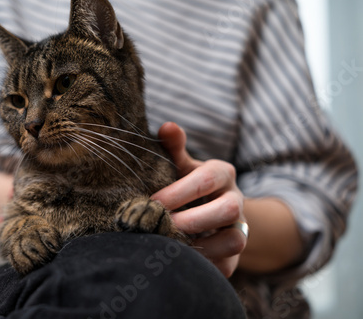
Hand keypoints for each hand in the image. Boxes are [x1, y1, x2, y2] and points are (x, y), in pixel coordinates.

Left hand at [151, 122, 246, 276]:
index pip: (206, 180)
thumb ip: (173, 147)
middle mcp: (236, 200)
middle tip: (162, 225)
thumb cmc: (186, 184)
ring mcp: (239, 228)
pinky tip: (179, 260)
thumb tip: (167, 126)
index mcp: (222, 174)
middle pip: (228, 210)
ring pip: (235, 240)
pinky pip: (228, 264)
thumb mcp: (180, 165)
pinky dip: (204, 264)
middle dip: (192, 220)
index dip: (178, 192)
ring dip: (202, 246)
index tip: (152, 201)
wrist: (207, 211)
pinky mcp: (235, 255)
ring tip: (171, 244)